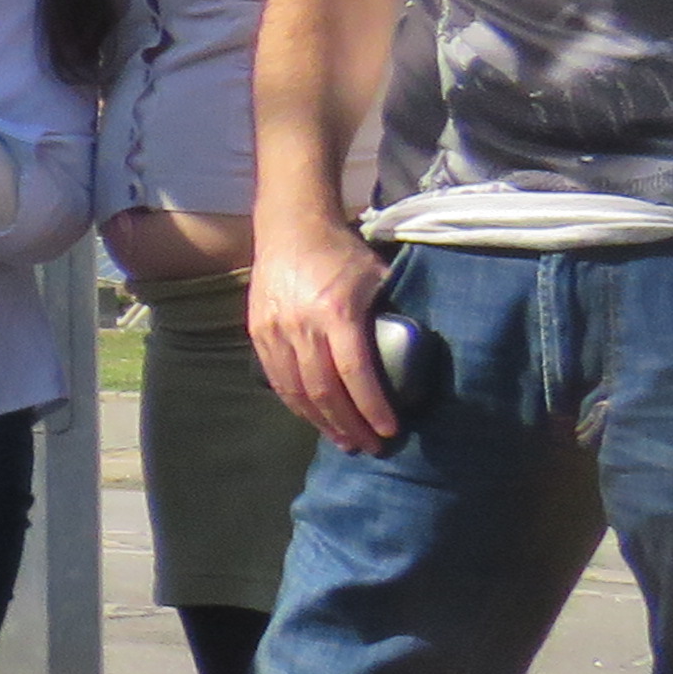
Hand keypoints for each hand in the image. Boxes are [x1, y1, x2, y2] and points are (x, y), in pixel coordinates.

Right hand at [254, 222, 399, 452]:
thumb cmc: (342, 253)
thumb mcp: (377, 278)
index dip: (373, 406)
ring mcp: (274, 331)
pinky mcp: (258, 332)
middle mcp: (301, 326)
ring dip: (321, 422)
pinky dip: (296, 404)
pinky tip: (314, 418)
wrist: (290, 227)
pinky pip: (276, 378)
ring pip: (296, 390)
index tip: (389, 430)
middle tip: (370, 446)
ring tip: (343, 440)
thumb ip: (390, 314)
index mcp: (335, 313)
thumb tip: (414, 351)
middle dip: (349, 425)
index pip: (355, 373)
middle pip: (324, 390)